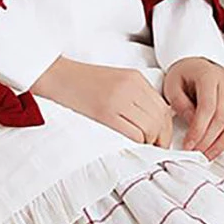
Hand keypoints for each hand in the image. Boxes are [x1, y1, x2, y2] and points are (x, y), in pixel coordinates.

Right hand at [33, 57, 173, 146]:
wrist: (58, 75)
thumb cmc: (85, 84)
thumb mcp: (117, 83)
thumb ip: (137, 97)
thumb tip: (156, 122)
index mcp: (135, 79)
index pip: (164, 108)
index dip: (166, 129)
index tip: (160, 140)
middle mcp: (131, 87)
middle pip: (160, 119)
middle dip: (161, 138)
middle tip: (154, 148)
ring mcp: (119, 99)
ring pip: (150, 128)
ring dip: (149, 142)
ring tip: (140, 145)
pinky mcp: (106, 113)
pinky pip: (134, 133)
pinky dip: (137, 143)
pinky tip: (130, 143)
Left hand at [163, 57, 223, 158]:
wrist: (198, 67)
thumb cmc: (186, 77)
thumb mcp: (172, 86)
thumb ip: (180, 104)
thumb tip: (192, 123)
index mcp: (208, 75)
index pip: (207, 108)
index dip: (198, 130)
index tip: (189, 145)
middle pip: (222, 117)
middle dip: (210, 140)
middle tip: (199, 153)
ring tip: (212, 153)